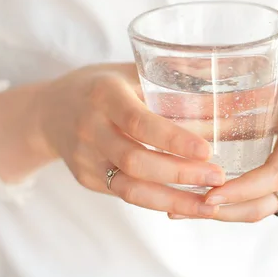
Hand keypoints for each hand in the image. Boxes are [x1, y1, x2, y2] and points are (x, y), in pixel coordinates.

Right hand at [32, 63, 225, 216]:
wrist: (49, 110)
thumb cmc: (103, 86)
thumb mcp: (130, 71)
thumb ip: (172, 78)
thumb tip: (228, 90)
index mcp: (103, 94)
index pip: (138, 121)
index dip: (172, 138)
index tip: (207, 150)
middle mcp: (90, 128)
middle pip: (136, 160)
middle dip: (180, 173)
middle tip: (219, 177)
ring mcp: (85, 159)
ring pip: (130, 189)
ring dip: (174, 200)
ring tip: (210, 205)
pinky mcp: (88, 180)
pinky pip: (126, 196)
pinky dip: (159, 202)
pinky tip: (189, 204)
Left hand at [169, 85, 277, 221]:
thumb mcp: (275, 99)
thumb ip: (235, 109)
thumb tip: (187, 117)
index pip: (274, 176)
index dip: (241, 189)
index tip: (209, 194)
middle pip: (266, 204)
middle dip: (226, 210)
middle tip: (186, 207)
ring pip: (266, 210)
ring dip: (228, 212)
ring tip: (186, 207)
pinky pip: (269, 206)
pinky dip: (240, 206)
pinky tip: (211, 201)